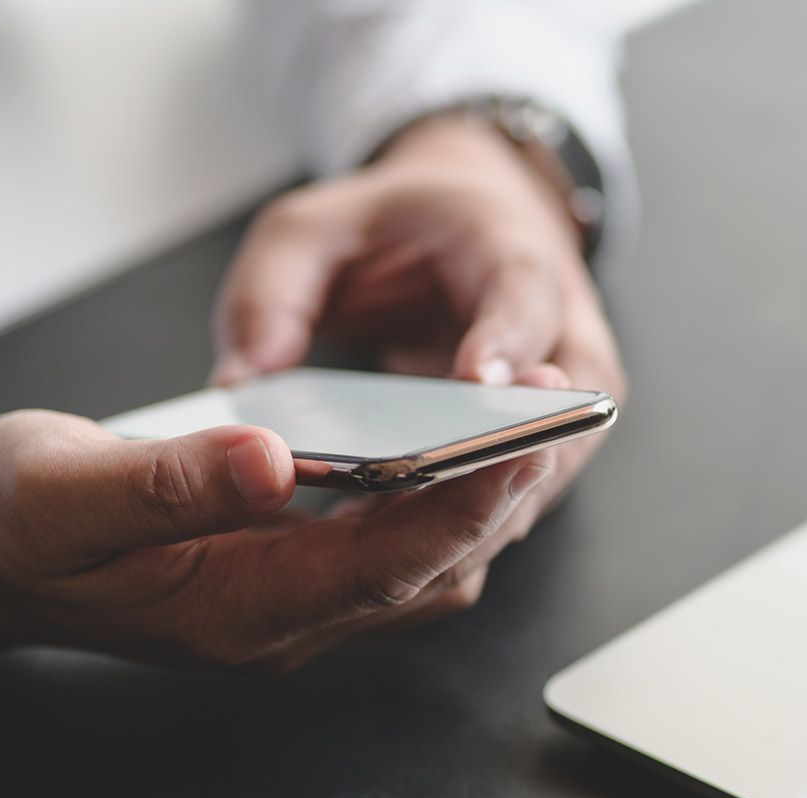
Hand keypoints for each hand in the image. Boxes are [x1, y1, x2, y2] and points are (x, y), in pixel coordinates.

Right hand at [0, 411, 550, 673]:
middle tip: (549, 422)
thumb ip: (167, 481)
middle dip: (492, 505)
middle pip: (422, 573)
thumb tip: (267, 458)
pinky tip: (443, 452)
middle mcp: (280, 624)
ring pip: (417, 571)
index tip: (520, 449)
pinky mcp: (288, 581)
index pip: (381, 568)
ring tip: (517, 428)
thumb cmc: (15, 520)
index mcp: (235, 611)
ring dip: (472, 509)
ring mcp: (289, 608)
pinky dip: (429, 509)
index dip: (459, 511)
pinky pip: (388, 554)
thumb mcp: (68, 489)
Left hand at [212, 114, 624, 531]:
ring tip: (384, 549)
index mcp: (510, 254)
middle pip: (556, 414)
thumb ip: (271, 292)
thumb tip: (242, 384)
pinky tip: (384, 559)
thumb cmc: (398, 230)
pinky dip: (456, 534)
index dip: (504, 341)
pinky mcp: (544, 457)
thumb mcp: (314, 228)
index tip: (479, 381)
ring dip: (471, 520)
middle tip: (420, 506)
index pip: (523, 298)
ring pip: (541, 479)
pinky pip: (512, 505)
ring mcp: (564, 407)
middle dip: (494, 469)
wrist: (465, 237)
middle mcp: (561, 337)